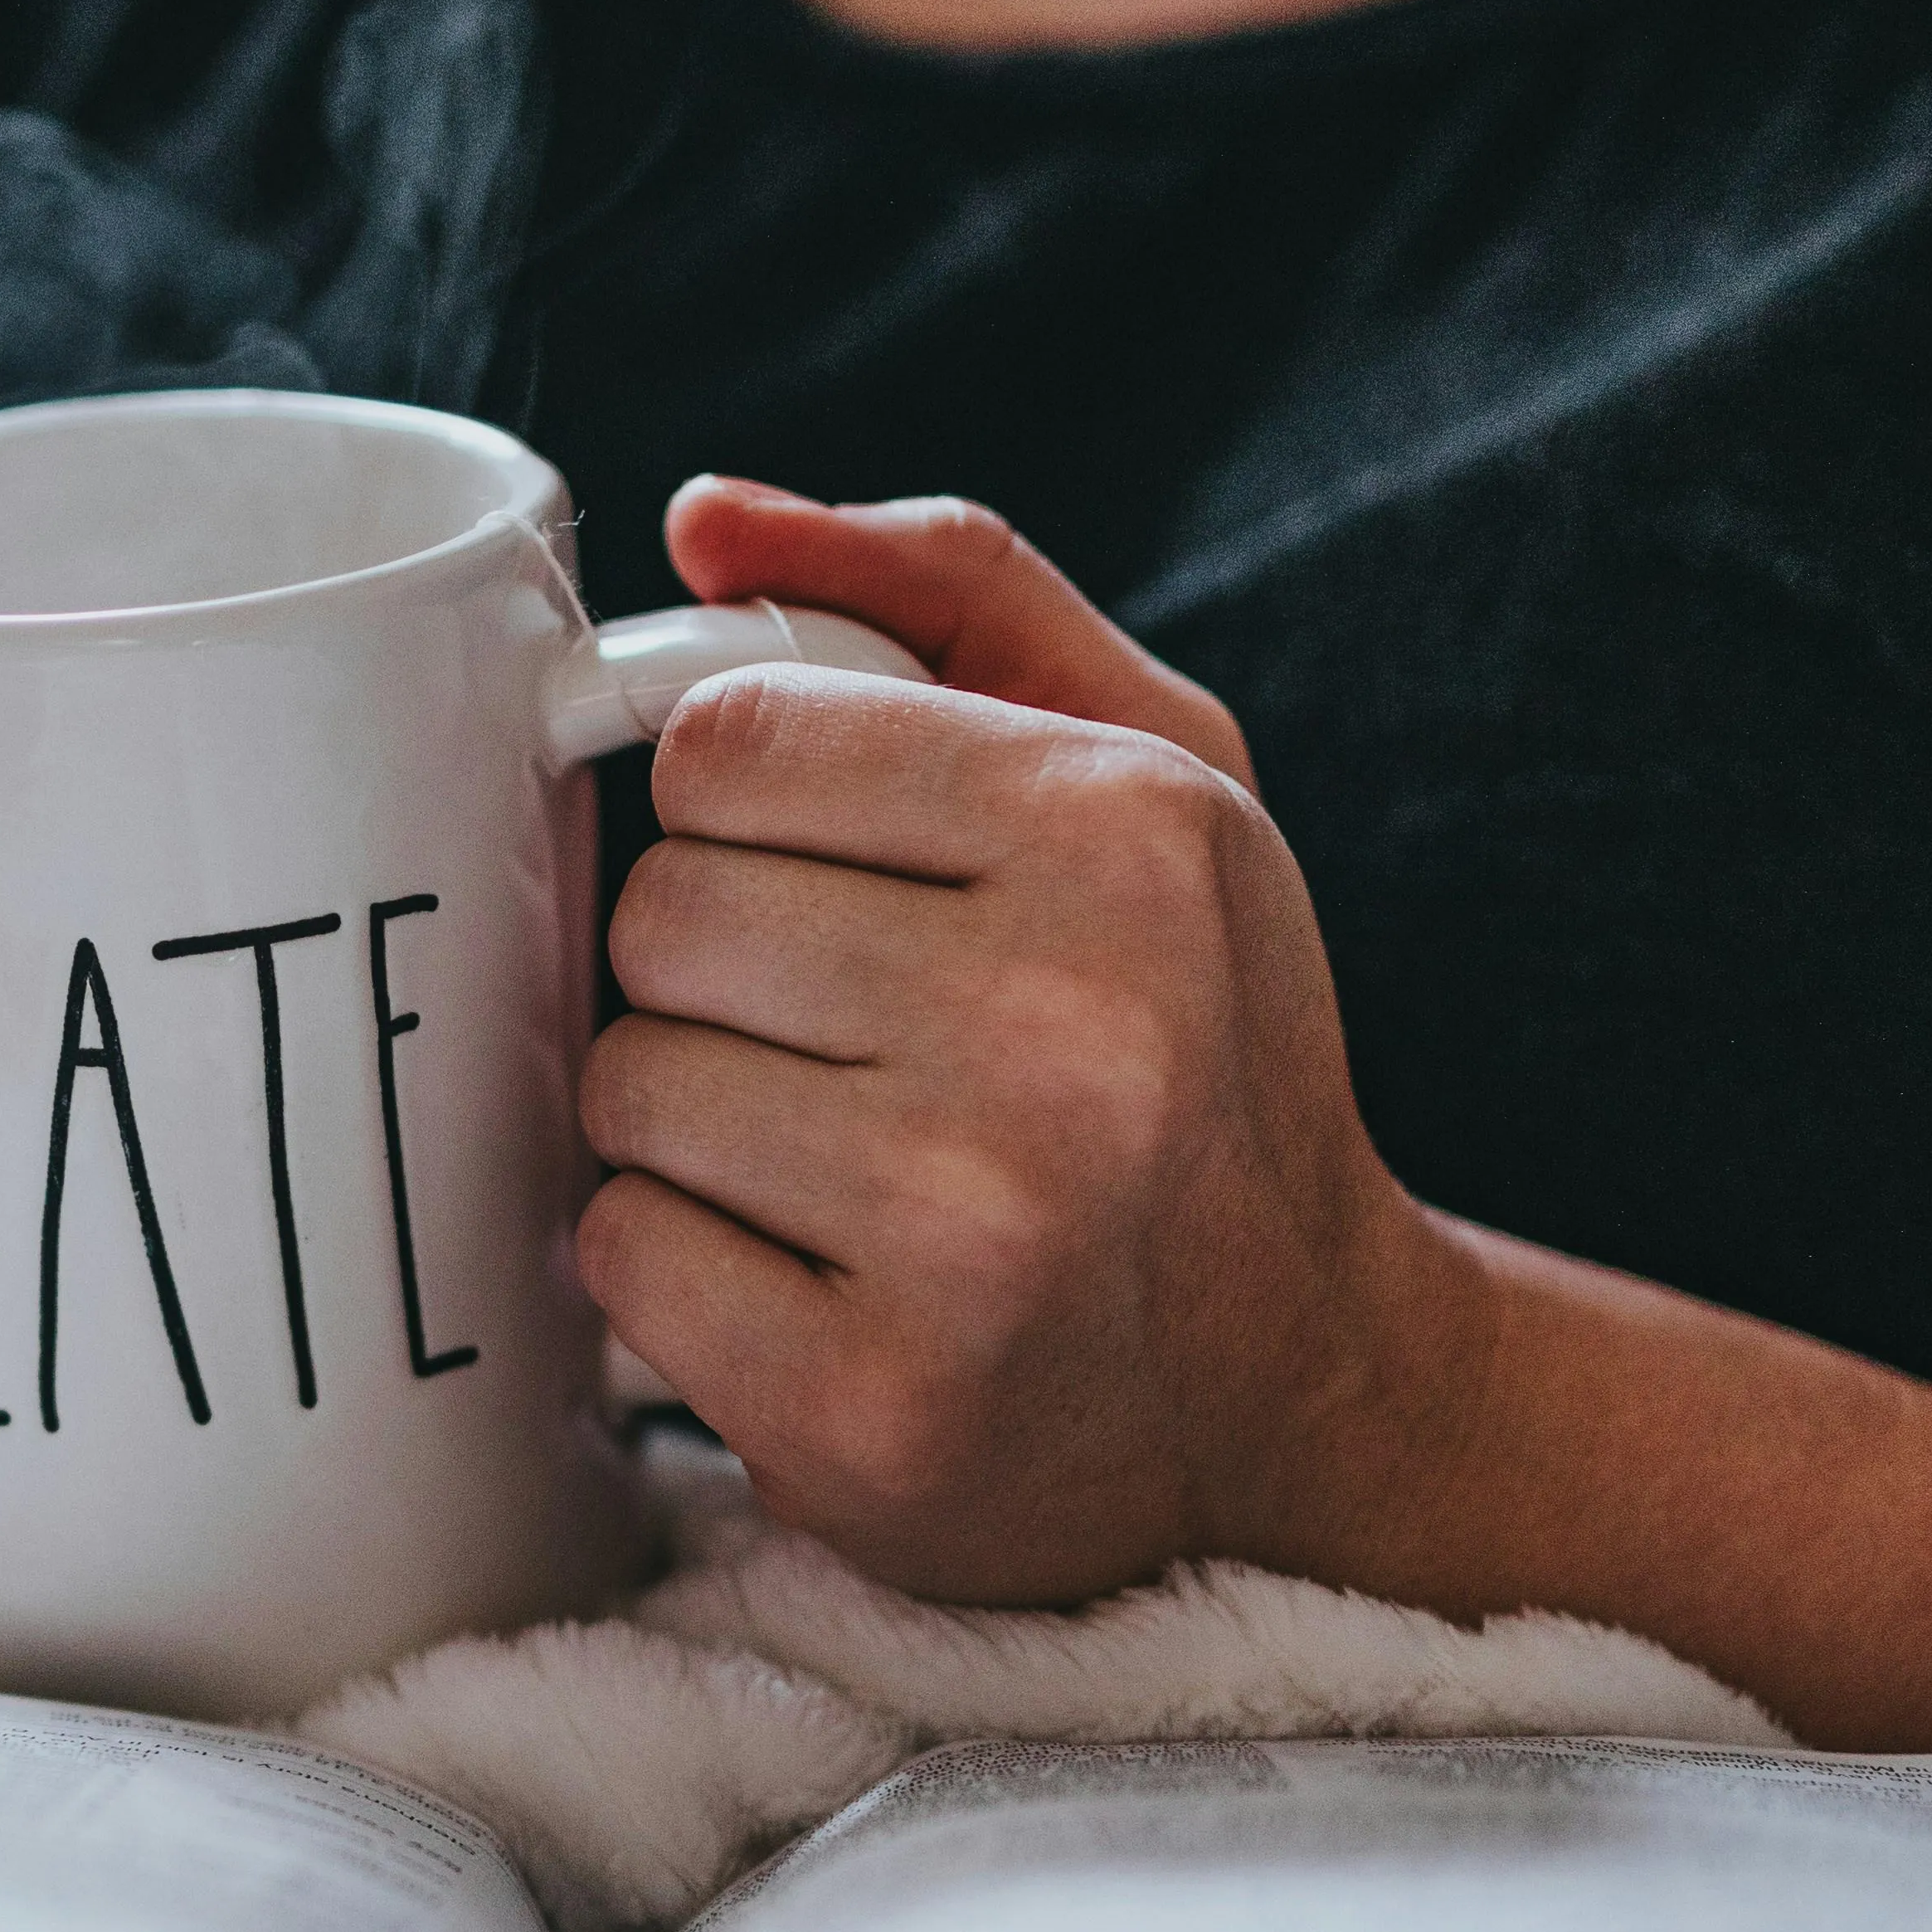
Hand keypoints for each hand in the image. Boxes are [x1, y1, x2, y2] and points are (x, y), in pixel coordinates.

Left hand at [576, 477, 1480, 1605]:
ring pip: (626, 1085)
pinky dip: (681, 1270)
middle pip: (661, 915)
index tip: (833, 889)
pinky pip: (624, 1256)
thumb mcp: (1159, 778)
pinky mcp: (871, 1411)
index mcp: (1125, 838)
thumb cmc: (1202, 1051)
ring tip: (837, 1166)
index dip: (747, 816)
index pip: (731, 743)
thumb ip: (948, 599)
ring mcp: (968, 1237)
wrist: (1308, 1384)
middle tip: (844, 1046)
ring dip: (692, 1127)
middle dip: (718, 977)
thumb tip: (704, 521)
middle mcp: (1062, 1032)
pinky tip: (813, 1280)